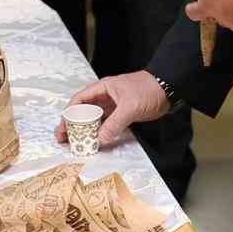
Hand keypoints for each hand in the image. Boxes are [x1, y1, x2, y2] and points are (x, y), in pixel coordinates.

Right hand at [52, 71, 169, 147]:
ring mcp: (114, 106)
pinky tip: (95, 141)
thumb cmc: (148, 90)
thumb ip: (114, 124)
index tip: (64, 127)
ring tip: (76, 143)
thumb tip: (99, 139)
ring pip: (95, 118)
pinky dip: (100, 132)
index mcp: (103, 88)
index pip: (80, 99)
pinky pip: (107, 124)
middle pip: (84, 110)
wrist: (168, 89)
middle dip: (73, 124)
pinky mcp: (122, 114)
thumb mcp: (129, 107)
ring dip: (86, 130)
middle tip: (64, 139)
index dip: (70, 113)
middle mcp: (105, 97)